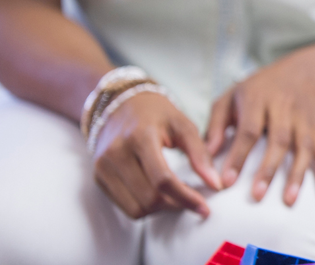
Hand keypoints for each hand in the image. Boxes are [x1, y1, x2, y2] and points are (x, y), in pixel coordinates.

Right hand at [91, 91, 222, 218]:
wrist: (120, 104)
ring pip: (136, 208)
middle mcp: (116, 153)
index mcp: (140, 137)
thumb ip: (200, 155)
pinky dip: (145, 207)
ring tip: (176, 196)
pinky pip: (124, 206)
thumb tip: (215, 185)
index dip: (186, 198)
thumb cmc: (158, 114)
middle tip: (192, 199)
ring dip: (160, 209)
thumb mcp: (184, 126)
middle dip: (176, 205)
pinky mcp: (98, 177)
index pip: (162, 179)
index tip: (204, 208)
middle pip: (149, 198)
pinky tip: (158, 194)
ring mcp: (103, 167)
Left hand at [205, 58, 314, 205]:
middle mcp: (284, 108)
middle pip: (279, 140)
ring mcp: (303, 119)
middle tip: (257, 195)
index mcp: (257, 100)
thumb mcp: (231, 97)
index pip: (248, 130)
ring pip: (303, 147)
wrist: (303, 72)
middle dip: (269, 169)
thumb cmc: (259, 89)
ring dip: (297, 174)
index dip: (238, 156)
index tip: (227, 181)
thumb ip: (215, 125)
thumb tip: (205, 154)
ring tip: (289, 199)